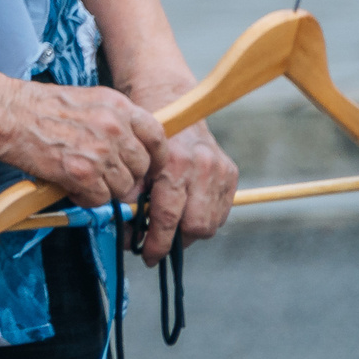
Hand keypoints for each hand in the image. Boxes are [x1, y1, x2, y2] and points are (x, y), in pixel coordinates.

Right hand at [0, 80, 163, 209]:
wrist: (5, 113)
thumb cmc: (35, 106)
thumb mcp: (86, 100)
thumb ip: (112, 121)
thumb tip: (128, 148)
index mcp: (118, 105)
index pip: (157, 136)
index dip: (156, 157)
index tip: (149, 166)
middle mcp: (115, 127)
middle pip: (141, 167)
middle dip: (125, 177)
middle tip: (104, 176)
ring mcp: (101, 151)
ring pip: (123, 187)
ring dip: (104, 189)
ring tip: (81, 179)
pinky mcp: (83, 173)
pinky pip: (100, 199)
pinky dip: (86, 198)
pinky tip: (70, 186)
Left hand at [131, 118, 236, 265]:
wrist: (171, 102)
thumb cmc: (144, 136)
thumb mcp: (131, 162)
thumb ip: (131, 194)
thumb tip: (127, 231)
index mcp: (174, 163)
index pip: (169, 217)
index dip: (157, 243)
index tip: (146, 256)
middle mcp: (203, 166)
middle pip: (196, 227)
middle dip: (174, 241)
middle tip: (155, 244)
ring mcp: (220, 170)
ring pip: (210, 223)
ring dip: (188, 232)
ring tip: (168, 226)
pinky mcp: (231, 173)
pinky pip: (220, 212)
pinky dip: (202, 218)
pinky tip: (184, 211)